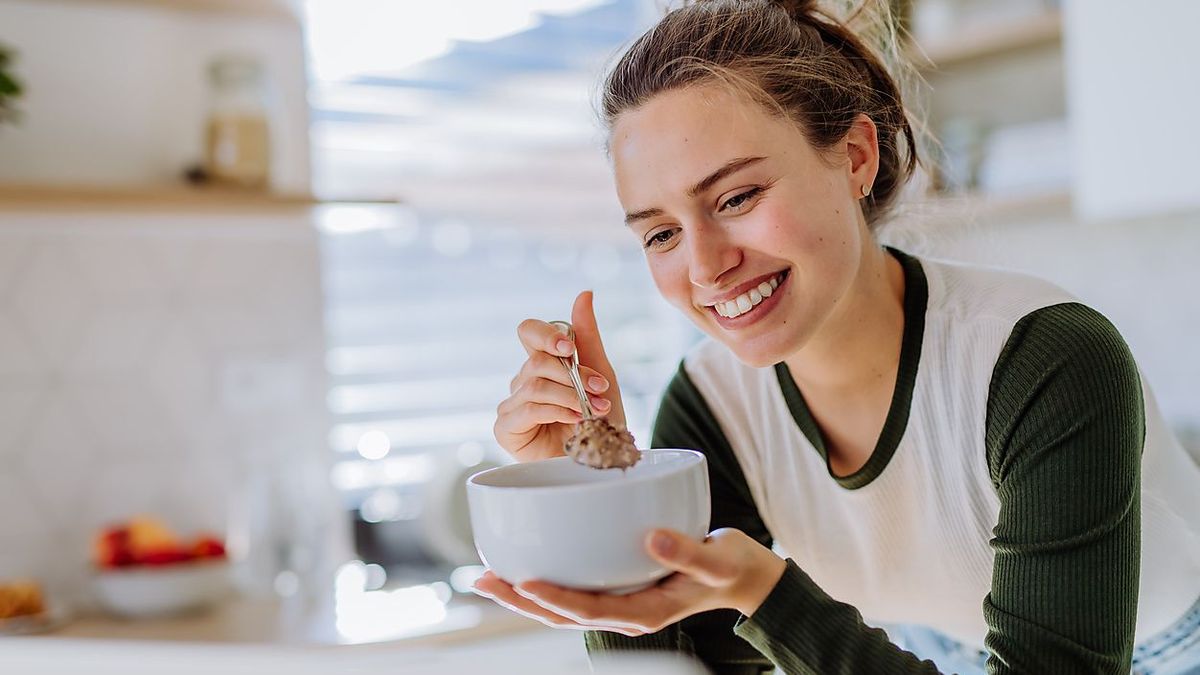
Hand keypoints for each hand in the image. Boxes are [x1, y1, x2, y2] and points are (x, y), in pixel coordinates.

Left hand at [472, 528, 786, 636]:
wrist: (745, 576)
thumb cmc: (733, 567)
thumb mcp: (718, 559)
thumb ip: (688, 551)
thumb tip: (650, 537)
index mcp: (645, 613)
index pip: (590, 610)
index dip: (554, 599)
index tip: (524, 583)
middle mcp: (626, 612)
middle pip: (563, 614)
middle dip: (521, 600)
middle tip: (483, 579)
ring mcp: (621, 602)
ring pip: (562, 605)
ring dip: (524, 592)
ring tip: (487, 575)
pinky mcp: (619, 587)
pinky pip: (575, 588)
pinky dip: (548, 578)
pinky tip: (525, 562)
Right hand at [494, 290, 625, 462]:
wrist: (605, 461)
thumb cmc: (602, 421)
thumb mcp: (600, 373)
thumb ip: (587, 335)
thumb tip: (585, 293)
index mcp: (542, 363)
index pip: (528, 331)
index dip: (546, 334)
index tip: (570, 348)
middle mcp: (522, 381)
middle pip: (536, 360)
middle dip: (573, 375)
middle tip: (600, 392)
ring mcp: (511, 405)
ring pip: (534, 384)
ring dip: (570, 396)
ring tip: (594, 411)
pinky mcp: (505, 428)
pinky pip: (527, 408)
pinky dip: (555, 411)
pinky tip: (574, 420)